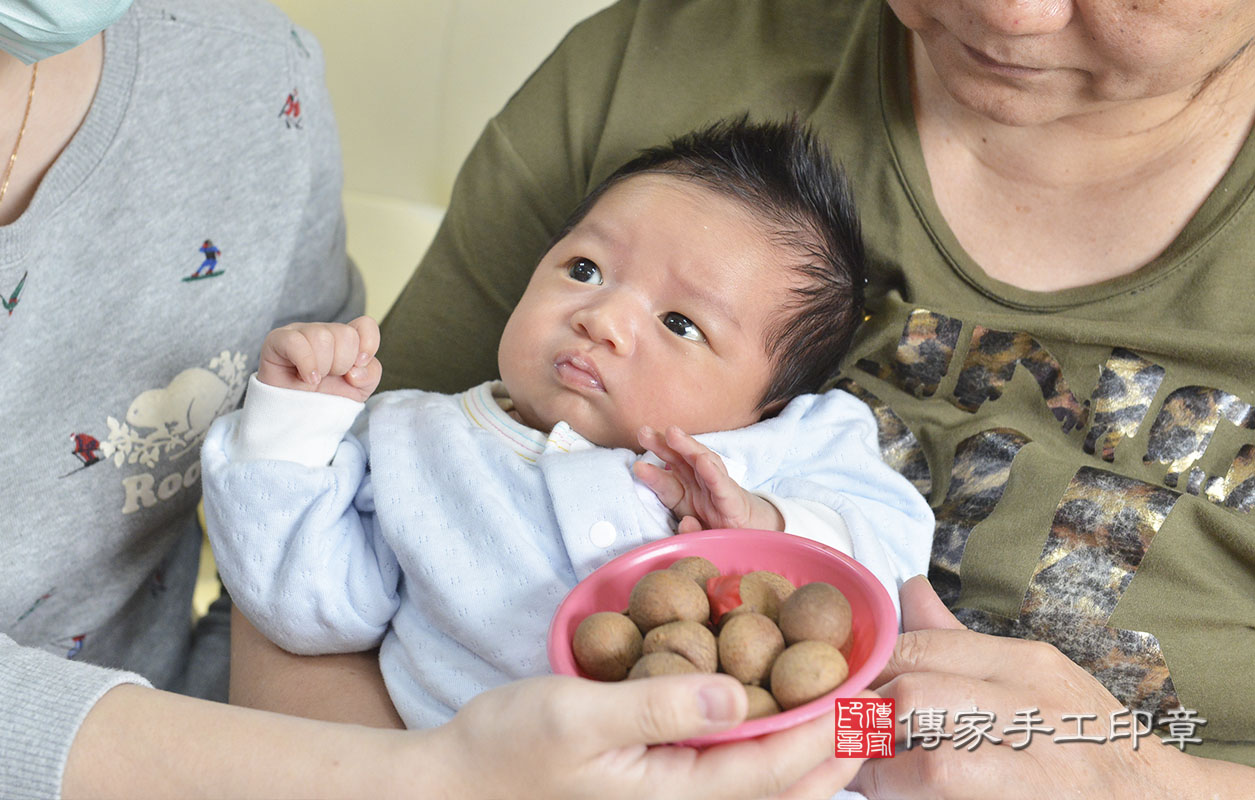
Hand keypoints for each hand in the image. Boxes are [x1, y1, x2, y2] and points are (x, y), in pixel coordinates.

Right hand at [258, 316, 381, 401]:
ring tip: (314, 379)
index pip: (365, 324)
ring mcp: (300, 333)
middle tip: (329, 377)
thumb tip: (356, 369)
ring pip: (322, 337)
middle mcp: (323, 332)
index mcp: (345, 339)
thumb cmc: (325, 400)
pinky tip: (307, 378)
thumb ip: (370, 375)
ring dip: (323, 366)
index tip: (358, 367)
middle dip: (342, 364)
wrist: (297, 420)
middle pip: (346, 334)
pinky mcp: (277, 340)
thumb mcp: (358, 391)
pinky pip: (296, 341)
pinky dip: (306, 363)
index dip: (368, 344)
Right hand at [431, 673, 865, 799]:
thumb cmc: (504, 748)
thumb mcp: (574, 714)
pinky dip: (769, 756)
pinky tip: (778, 728)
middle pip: (783, 788)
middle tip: (884, 707)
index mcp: (674, 798)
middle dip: (839, 749)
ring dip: (813, 756)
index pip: (775, 768)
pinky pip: (731, 783)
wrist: (451, 789)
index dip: (830, 729)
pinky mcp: (655, 797)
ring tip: (852, 718)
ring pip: (763, 790)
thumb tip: (739, 694)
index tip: (872, 690)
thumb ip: (656, 704)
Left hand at [633, 425, 782, 532]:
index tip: (638, 467)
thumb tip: (686, 523)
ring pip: (701, 463)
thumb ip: (690, 532)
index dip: (652, 475)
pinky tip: (703, 460)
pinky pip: (722, 484)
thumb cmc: (718, 529)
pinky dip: (713, 472)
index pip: (666, 483)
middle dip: (662, 446)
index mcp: (684, 496)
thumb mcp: (698, 534)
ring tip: (672, 434)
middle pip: (679, 463)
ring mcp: (716, 489)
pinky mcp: (733, 498)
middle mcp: (698, 486)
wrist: (751, 532)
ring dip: (687, 447)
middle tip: (643, 433)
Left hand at [850, 577, 1209, 798]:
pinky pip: (942, 798)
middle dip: (866, 714)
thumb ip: (957, 641)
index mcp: (1025, 663)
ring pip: (928, 760)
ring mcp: (1031, 767)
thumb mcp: (1033, 675)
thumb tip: (905, 588)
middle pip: (915, 693)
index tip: (846, 686)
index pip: (921, 646)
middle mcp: (1030, 707)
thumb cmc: (1082, 736)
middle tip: (841, 729)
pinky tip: (891, 793)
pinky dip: (904, 797)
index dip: (869, 668)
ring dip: (879, 768)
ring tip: (861, 769)